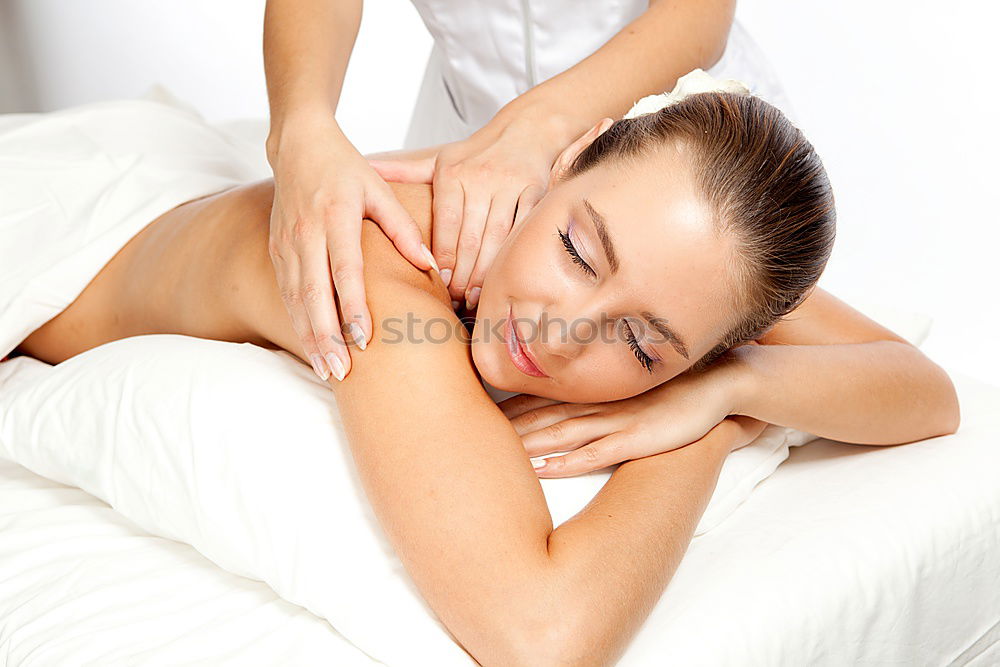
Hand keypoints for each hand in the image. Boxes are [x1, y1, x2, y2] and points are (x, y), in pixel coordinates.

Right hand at [267, 111, 437, 381]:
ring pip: (295, 299)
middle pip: (313, 293)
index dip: (351, 307)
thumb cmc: (345, 167)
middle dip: (327, 336)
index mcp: (336, 216)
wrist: (297, 145)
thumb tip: (433, 265)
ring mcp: (287, 243)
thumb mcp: (380, 189)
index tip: (364, 339)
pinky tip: (312, 347)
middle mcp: (307, 232)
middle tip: (342, 371)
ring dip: (310, 337)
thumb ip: (404, 229)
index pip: (344, 270)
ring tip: (328, 369)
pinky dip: (298, 323)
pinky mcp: (276, 249)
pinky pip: (286, 293)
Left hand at [369, 113, 563, 309]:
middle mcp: (481, 178)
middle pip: (470, 235)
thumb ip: (404, 170)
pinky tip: (504, 275)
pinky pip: (523, 228)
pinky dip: (513, 254)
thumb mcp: (438, 158)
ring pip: (496, 237)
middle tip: (454, 298)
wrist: (525, 128)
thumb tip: (366, 164)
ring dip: (485, 270)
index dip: (444, 255)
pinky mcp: (535, 191)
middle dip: (462, 272)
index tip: (439, 280)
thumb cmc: (477, 152)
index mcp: (453, 173)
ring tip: (474, 296)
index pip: (446, 222)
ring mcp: (509, 185)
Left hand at [498, 356, 758, 477]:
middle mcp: (597, 404)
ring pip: (560, 434)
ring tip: (492, 456)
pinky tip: (543, 469)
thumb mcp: (630, 388)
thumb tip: (567, 410)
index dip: (505, 411)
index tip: (472, 420)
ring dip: (526, 444)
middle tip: (465, 441)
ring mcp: (615, 422)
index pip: (538, 401)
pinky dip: (567, 462)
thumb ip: (599, 397)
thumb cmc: (672, 389)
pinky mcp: (635, 440)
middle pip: (540, 417)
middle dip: (504, 430)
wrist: (719, 385)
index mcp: (593, 392)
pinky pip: (595, 454)